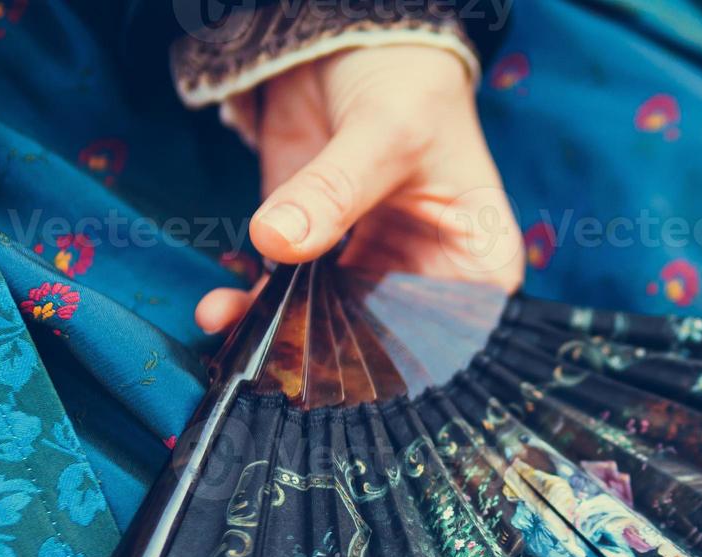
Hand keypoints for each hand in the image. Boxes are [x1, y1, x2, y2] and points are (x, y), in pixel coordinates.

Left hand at [196, 45, 523, 333]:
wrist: (354, 39)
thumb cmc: (409, 84)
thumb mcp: (384, 135)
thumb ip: (333, 192)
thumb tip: (276, 240)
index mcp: (479, 265)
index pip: (452, 337)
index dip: (404, 364)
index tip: (344, 372)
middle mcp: (427, 279)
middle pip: (384, 344)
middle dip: (325, 358)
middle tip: (273, 363)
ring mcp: (370, 270)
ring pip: (328, 327)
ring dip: (278, 334)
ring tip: (232, 328)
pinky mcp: (317, 255)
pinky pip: (287, 295)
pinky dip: (252, 304)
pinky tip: (222, 310)